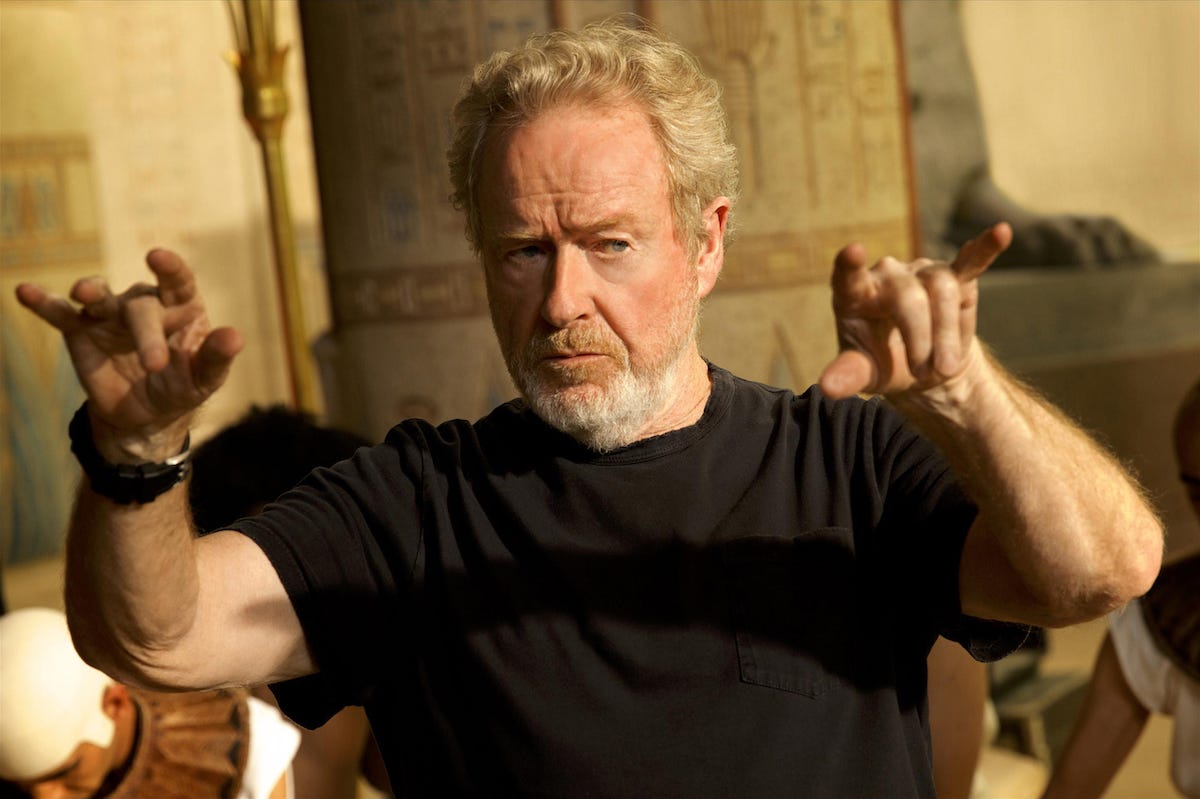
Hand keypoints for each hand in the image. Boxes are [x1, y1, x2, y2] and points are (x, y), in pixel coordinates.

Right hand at [15, 249, 242, 453]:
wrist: (144, 416)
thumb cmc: (181, 388)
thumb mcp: (204, 379)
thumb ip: (217, 358)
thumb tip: (236, 337)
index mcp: (180, 307)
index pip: (177, 281)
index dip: (170, 268)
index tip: (158, 257)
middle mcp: (144, 303)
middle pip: (141, 307)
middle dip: (147, 334)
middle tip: (155, 364)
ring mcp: (110, 314)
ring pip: (100, 299)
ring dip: (90, 293)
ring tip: (83, 294)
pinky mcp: (80, 331)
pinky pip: (60, 314)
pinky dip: (43, 303)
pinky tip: (25, 292)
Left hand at [818, 223, 1011, 399]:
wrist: (923, 370)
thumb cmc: (884, 365)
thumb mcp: (865, 375)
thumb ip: (848, 376)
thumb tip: (827, 388)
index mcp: (854, 294)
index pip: (847, 276)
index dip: (849, 265)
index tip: (852, 252)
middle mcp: (886, 274)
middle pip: (910, 297)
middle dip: (921, 340)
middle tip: (926, 373)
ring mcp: (921, 271)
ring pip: (943, 290)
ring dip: (947, 335)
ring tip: (944, 368)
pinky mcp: (955, 276)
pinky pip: (971, 260)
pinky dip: (985, 248)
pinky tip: (1001, 233)